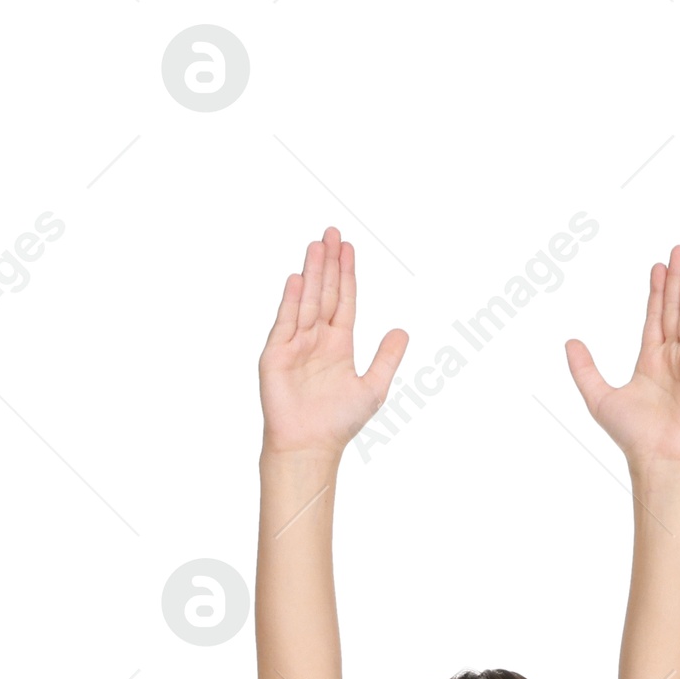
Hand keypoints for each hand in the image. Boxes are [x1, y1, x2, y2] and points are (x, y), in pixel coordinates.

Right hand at [260, 226, 407, 456]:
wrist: (310, 446)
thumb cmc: (339, 423)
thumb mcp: (374, 387)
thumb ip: (387, 358)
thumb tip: (402, 331)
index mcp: (339, 344)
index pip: (344, 300)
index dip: (347, 275)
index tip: (349, 248)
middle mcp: (316, 339)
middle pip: (324, 293)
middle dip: (329, 263)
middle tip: (332, 232)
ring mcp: (295, 344)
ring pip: (306, 300)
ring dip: (311, 273)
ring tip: (317, 245)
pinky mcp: (277, 354)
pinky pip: (286, 321)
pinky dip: (292, 300)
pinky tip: (297, 278)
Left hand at [564, 246, 679, 468]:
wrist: (657, 458)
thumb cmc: (633, 435)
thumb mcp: (598, 397)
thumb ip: (584, 369)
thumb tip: (569, 343)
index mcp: (651, 362)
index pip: (655, 318)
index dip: (656, 292)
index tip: (658, 268)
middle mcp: (672, 358)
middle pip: (673, 310)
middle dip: (676, 280)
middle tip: (679, 250)